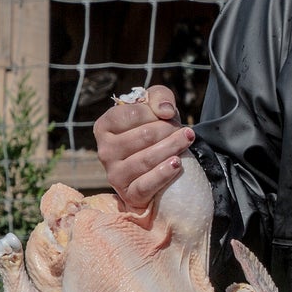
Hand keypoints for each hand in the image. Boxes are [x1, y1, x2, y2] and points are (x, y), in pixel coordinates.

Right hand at [93, 85, 194, 208]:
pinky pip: (146, 185)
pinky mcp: (128, 194)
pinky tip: (177, 164)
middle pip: (144, 136)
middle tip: (184, 130)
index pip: (133, 114)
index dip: (156, 113)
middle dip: (169, 130)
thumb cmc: (153, 128)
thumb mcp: (155, 105)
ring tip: (188, 140)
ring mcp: (114, 174)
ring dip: (172, 147)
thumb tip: (165, 111)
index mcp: (104, 126)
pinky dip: (163, 174)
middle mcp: (104, 151)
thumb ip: (159, 96)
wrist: (157, 164)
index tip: (170, 115)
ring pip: (146, 159)